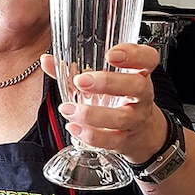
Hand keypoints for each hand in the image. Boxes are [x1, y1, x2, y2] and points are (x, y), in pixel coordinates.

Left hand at [40, 43, 167, 164]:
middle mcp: (142, 95)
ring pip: (122, 117)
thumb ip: (72, 70)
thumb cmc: (116, 99)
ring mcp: (136, 119)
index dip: (134, 54)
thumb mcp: (100, 81)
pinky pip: (111, 140)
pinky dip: (90, 135)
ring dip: (92, 114)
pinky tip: (73, 127)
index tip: (111, 54)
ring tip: (68, 109)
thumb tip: (46, 60)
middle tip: (82, 81)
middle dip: (108, 83)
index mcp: (139, 73)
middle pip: (137, 86)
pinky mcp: (125, 140)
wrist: (139, 134)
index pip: (148, 58)